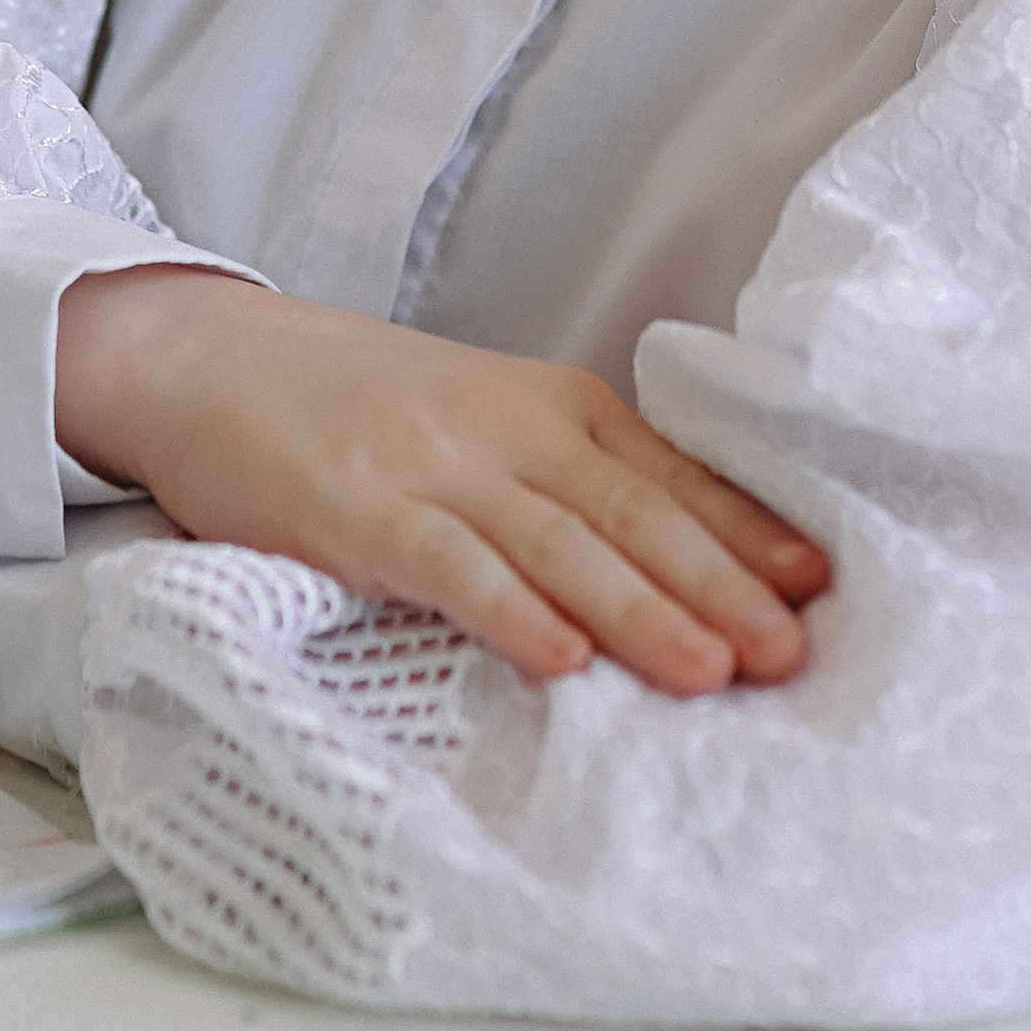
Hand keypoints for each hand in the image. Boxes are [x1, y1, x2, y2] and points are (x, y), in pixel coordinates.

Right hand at [56, 268, 827, 696]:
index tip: (821, 588)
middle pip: (632, 512)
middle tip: (794, 655)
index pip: (669, 474)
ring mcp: (432, 465)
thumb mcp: (482, 424)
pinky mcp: (357, 509)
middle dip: (721, 585)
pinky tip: (560, 660)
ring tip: (712, 671)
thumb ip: (570, 481)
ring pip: (557, 542)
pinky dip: (508, 610)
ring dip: (639, 609)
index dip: (746, 532)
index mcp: (551, 405)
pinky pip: (447, 563)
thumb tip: (683, 566)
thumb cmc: (356, 407)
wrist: (209, 359)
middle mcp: (508, 429)